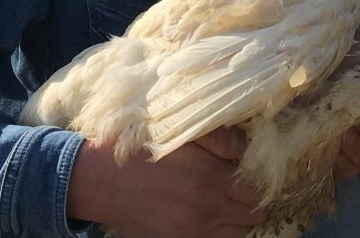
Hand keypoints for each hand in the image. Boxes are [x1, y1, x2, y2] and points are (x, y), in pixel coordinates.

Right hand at [67, 127, 265, 237]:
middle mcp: (207, 210)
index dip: (256, 180)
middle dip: (249, 200)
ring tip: (223, 203)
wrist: (103, 180)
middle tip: (237, 188)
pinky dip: (218, 233)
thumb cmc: (140, 150)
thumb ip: (219, 138)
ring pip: (237, 234)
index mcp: (210, 178)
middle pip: (252, 214)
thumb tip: (245, 147)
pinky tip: (207, 218)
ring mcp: (194, 233)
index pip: (256, 189)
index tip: (246, 172)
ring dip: (236, 219)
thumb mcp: (179, 132)